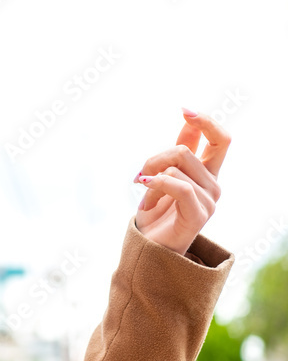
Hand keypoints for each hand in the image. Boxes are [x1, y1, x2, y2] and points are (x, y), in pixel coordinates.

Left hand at [133, 109, 229, 254]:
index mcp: (206, 174)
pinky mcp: (200, 214)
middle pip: (186, 150)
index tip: (184, 111)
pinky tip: (143, 196)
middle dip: (155, 158)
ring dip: (149, 179)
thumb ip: (177, 152)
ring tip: (143, 198)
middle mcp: (212, 184)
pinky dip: (156, 186)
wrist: (149, 249)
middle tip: (139, 176)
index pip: (220, 140)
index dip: (206, 122)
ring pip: (175, 167)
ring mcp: (209, 200)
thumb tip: (187, 120)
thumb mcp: (163, 177)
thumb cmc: (154, 215)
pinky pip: (177, 185)